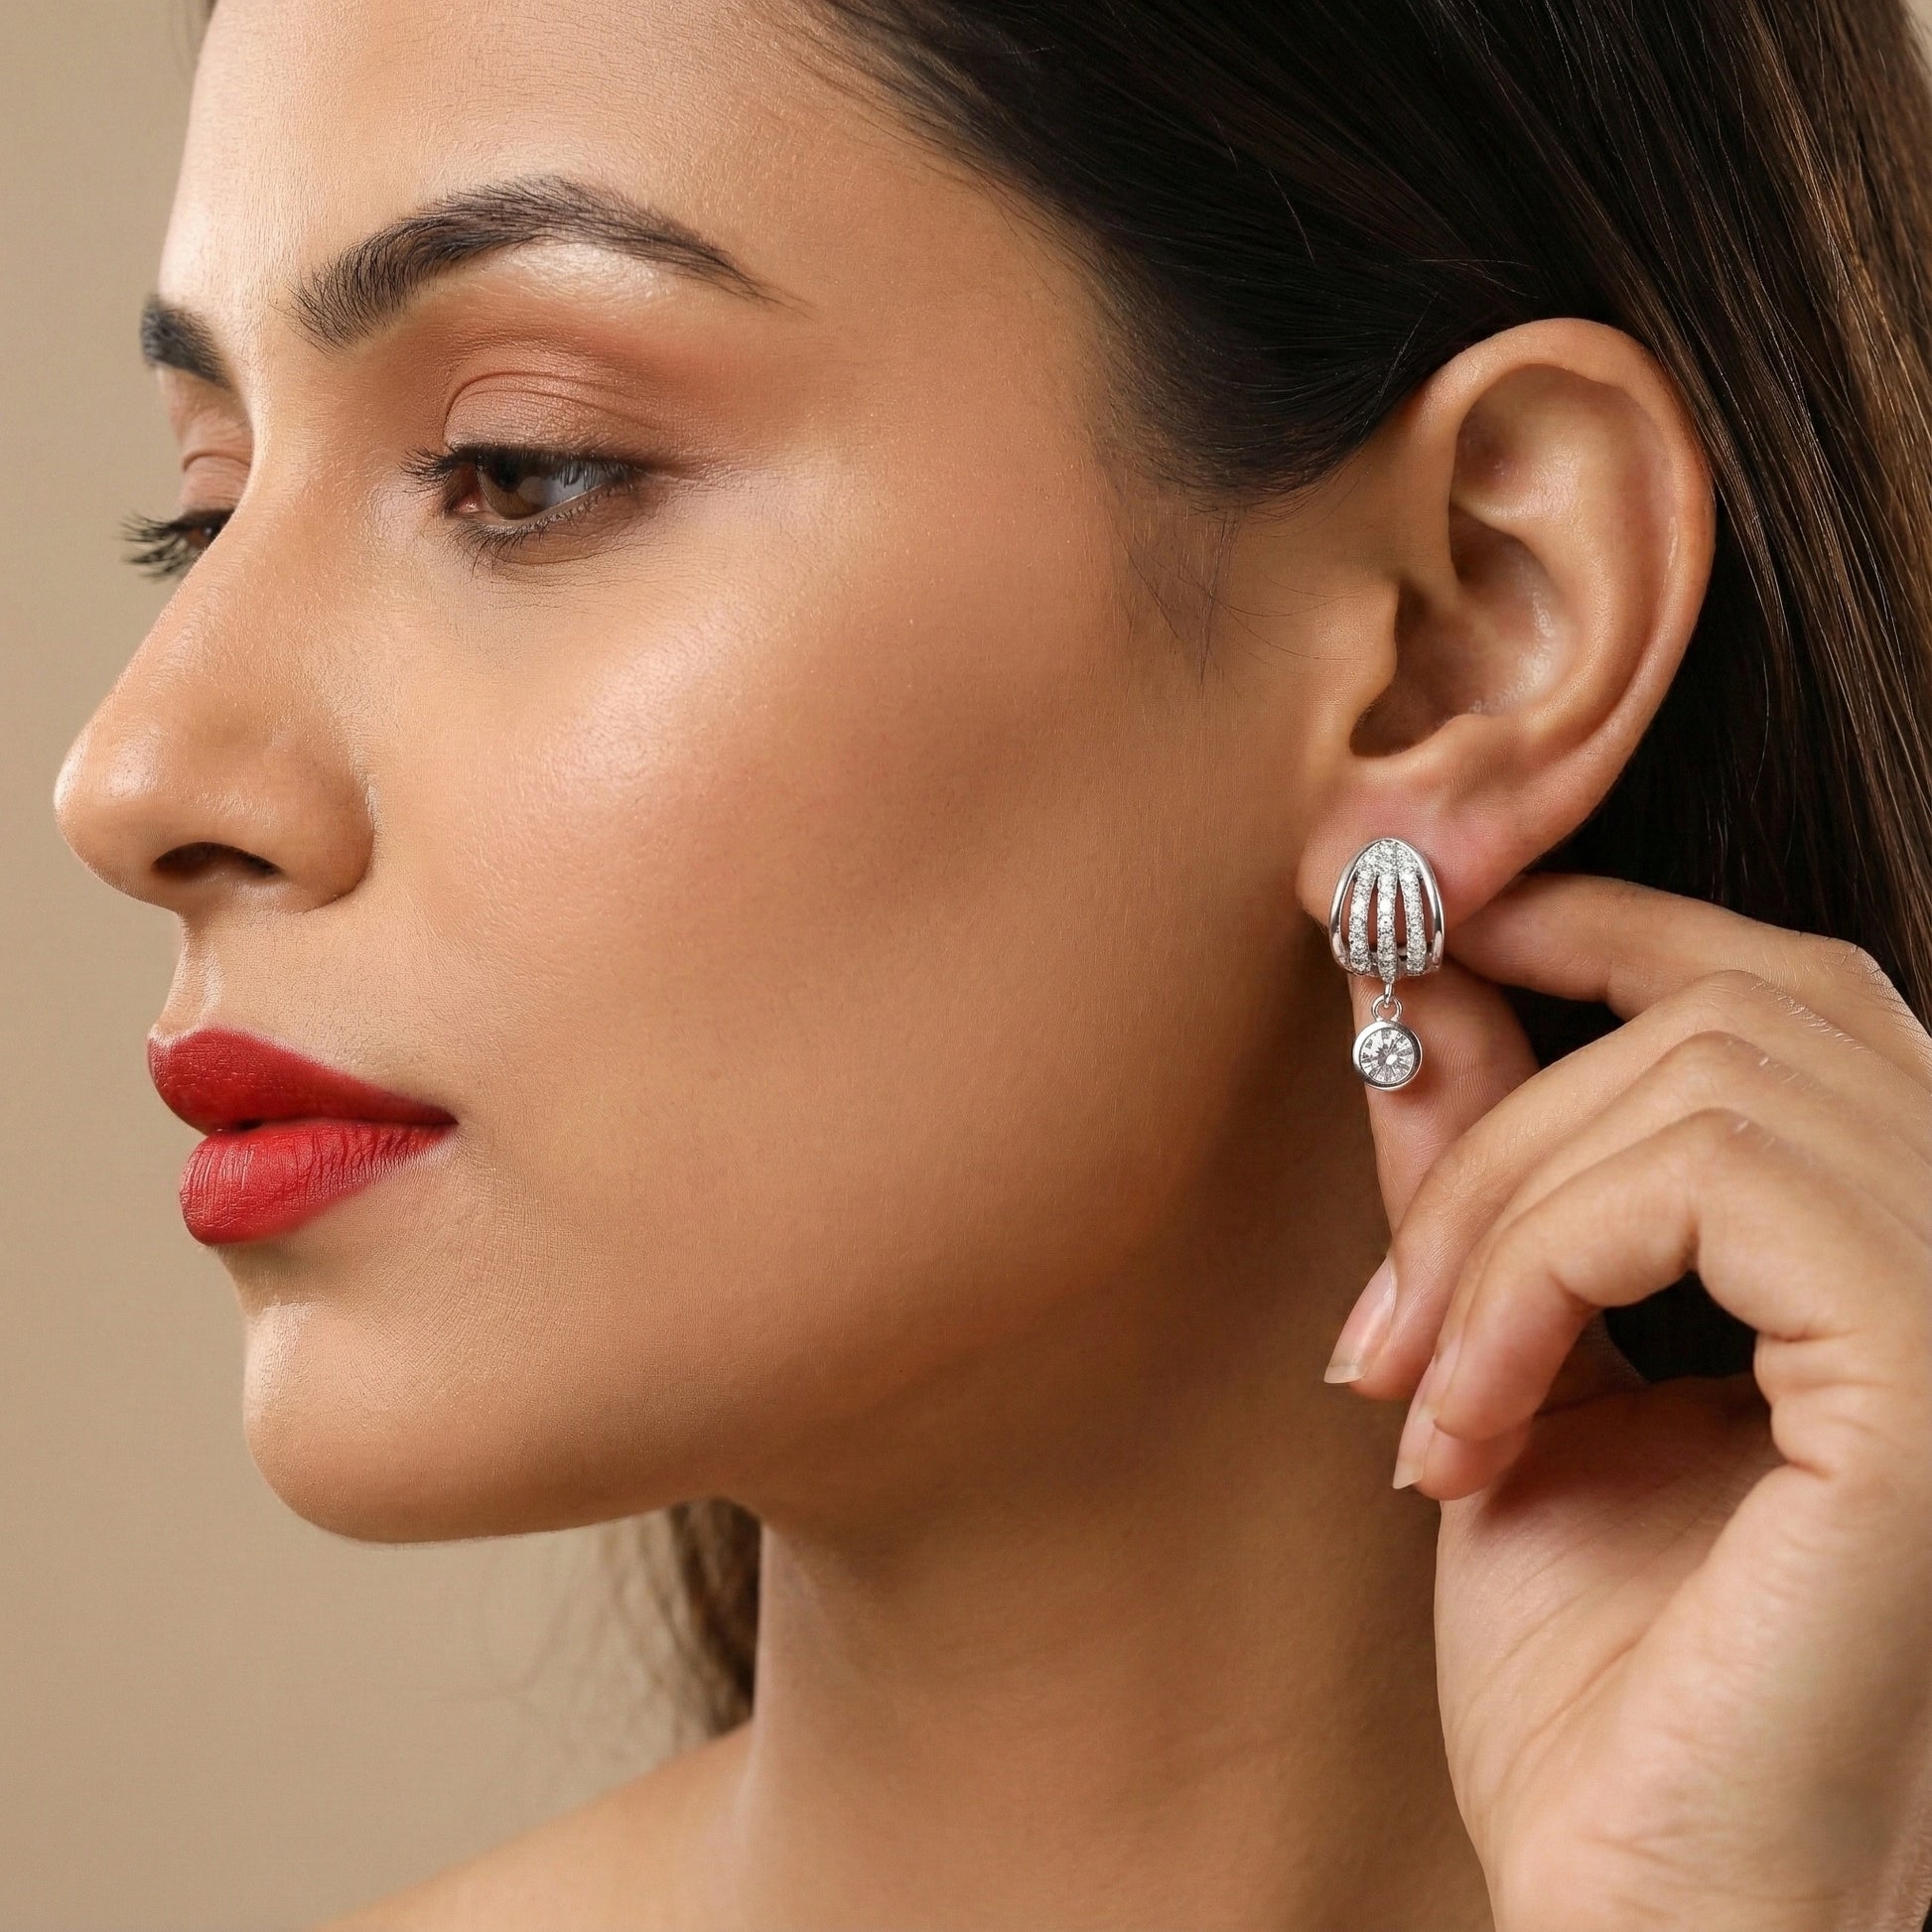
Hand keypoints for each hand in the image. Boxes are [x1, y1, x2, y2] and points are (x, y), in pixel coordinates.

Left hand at [1328, 874, 1931, 1931]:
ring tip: (1408, 1396)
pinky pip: (1704, 1185)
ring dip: (1492, 1224)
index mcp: (1891, 1245)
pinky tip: (1462, 1426)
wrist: (1658, 1907)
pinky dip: (1529, 1279)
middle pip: (1726, 1014)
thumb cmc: (1600, 1676)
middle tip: (1376, 1313)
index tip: (1436, 921)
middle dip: (1502, 1120)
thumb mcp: (1513, 1365)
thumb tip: (1416, 991)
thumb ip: (1489, 1177)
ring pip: (1699, 1084)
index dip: (1608, 916)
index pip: (1781, 989)